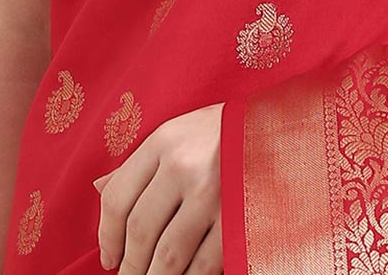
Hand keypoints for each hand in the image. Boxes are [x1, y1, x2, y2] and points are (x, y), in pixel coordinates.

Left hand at [92, 101, 224, 272]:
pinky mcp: (238, 220)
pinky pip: (202, 265)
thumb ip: (142, 163)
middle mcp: (185, 166)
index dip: (106, 238)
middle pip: (139, 232)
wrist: (287, 126)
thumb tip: (100, 189)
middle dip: (129, 266)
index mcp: (165, 141)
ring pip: (167, 257)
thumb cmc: (227, 131)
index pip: (117, 199)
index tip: (108, 258)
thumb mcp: (182, 132)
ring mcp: (214, 195)